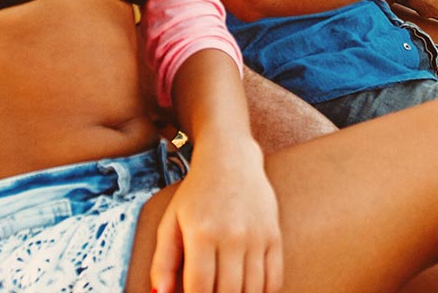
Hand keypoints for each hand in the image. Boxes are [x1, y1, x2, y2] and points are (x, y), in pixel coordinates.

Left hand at [150, 138, 281, 292]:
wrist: (230, 158)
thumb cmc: (196, 193)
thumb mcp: (171, 222)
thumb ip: (163, 261)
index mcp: (201, 234)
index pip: (199, 287)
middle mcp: (231, 236)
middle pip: (227, 292)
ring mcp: (256, 237)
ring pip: (252, 290)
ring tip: (226, 292)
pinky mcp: (274, 236)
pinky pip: (274, 279)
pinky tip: (248, 292)